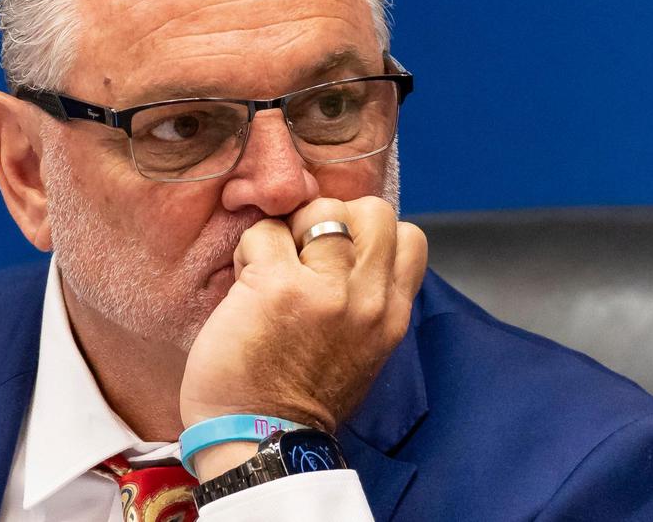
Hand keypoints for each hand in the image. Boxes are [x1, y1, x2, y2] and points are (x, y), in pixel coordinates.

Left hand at [179, 197, 426, 473]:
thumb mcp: (360, 353)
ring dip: (287, 231)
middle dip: (333, 219)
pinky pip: (265, 232)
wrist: (258, 443)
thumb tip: (349, 255)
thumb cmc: (297, 402)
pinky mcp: (277, 286)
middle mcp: (367, 299)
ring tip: (269, 267)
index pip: (409, 237)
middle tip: (302, 253)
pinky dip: (248, 250)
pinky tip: (243, 284)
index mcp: (391, 317)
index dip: (368, 232)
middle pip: (372, 211)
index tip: (336, 254)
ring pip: (320, 210)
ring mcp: (325, 290)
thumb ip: (365, 304)